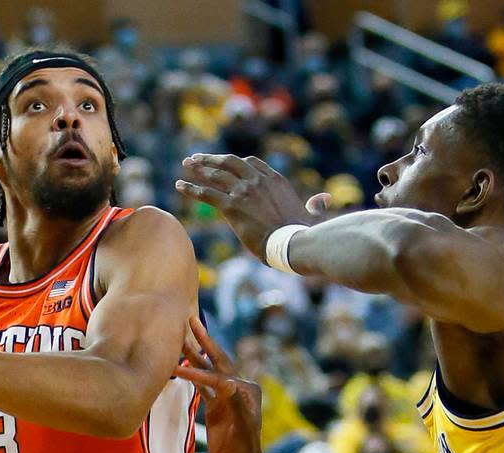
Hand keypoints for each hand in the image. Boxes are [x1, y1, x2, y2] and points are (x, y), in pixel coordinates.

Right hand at [173, 317, 263, 452]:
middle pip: (216, 359)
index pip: (219, 373)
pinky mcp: (216, 406)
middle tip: (191, 318)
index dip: (199, 370)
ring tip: (181, 337)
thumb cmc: (243, 452)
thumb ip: (236, 404)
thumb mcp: (241, 428)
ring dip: (194, 354)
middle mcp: (237, 388)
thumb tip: (228, 381)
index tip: (177, 366)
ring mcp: (225, 396)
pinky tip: (179, 364)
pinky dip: (191, 373)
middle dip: (203, 340)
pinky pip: (202, 384)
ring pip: (207, 370)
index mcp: (245, 390)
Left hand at [176, 153, 328, 261]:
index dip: (235, 162)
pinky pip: (206, 194)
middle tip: (198, 158)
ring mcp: (244, 191)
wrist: (294, 242)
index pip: (251, 162)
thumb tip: (324, 199)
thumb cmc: (304, 233)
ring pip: (215, 175)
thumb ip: (316, 205)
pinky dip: (191, 188)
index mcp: (275, 179)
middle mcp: (258, 180)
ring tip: (186, 165)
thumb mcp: (312, 214)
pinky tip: (179, 186)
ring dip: (198, 168)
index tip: (224, 163)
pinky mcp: (232, 206)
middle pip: (230, 162)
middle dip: (212, 159)